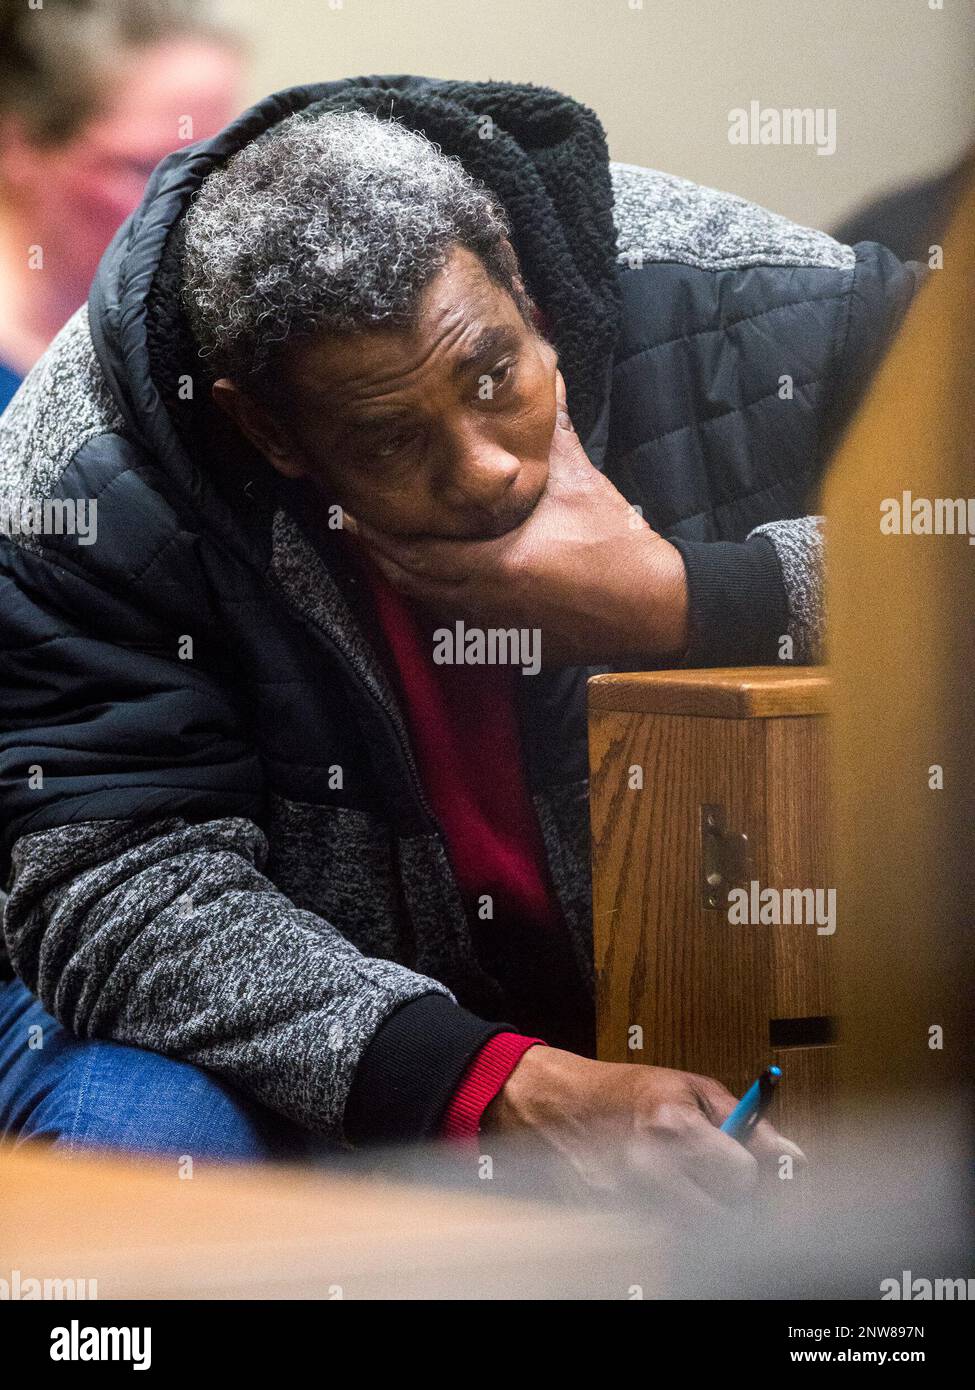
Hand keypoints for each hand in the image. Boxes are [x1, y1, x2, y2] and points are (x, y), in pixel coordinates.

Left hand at [343, 373, 688, 665]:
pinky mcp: (507, 642)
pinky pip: (454, 620)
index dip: (377, 532)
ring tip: (381, 544)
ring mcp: (495, 627)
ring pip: (429, 602)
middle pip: (410, 580)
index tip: (350, 508)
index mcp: (498, 564)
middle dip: (378, 552)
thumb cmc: (617, 545)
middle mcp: (486, 601)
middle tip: (352, 524)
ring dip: (403, 575)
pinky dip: (434, 597)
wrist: (653, 607)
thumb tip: (547, 375)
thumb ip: (555, 432)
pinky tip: (428, 576)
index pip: (416, 551)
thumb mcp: (581, 482)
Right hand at [481, 1046, 804, 1211]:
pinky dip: (678, 1224)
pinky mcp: (619, 1221)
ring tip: (694, 1187)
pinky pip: (670, 1237)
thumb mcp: (693, 1089)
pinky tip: (669, 1198)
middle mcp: (651, 1168)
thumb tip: (792, 1156)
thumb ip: (747, 1122)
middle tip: (720, 1180)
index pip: (743, 1177)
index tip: (735, 1158)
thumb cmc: (630, 1092)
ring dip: (707, 1216)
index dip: (746, 1168)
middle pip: (726, 1217)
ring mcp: (632, 1199)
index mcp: (674, 1127)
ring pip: (701, 1234)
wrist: (564, 1107)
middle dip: (733, 1201)